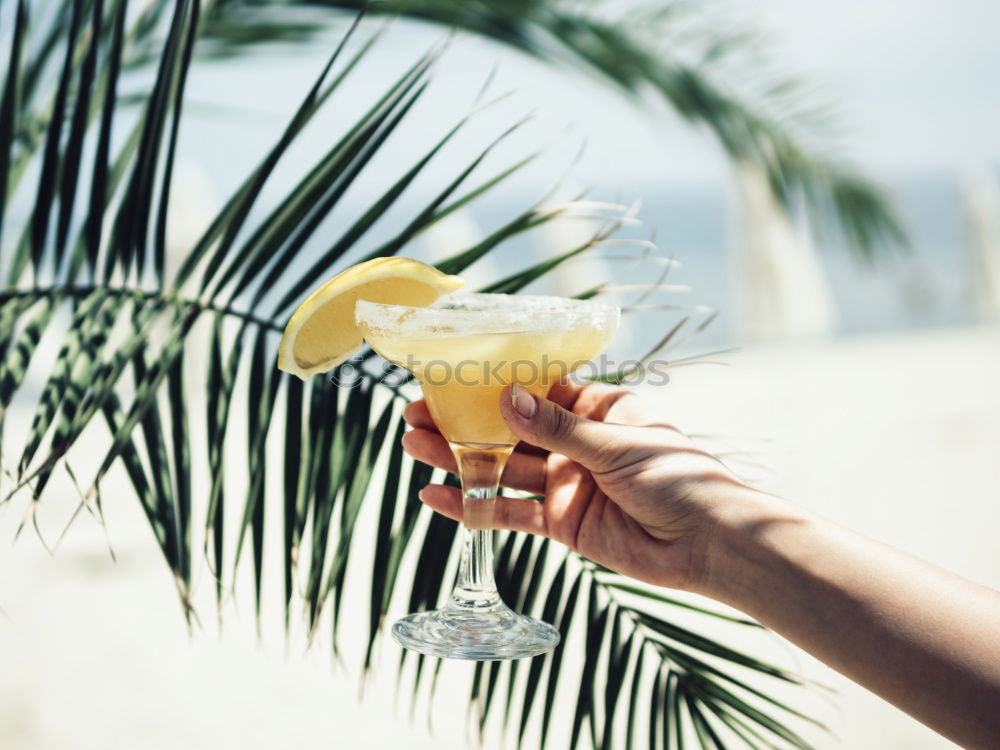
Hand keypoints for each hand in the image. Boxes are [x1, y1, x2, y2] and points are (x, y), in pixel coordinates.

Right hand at [402, 381, 762, 591]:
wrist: (705, 544)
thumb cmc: (676, 477)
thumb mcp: (614, 445)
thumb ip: (556, 428)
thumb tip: (506, 397)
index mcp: (594, 409)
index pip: (534, 389)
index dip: (492, 383)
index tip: (450, 376)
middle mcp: (574, 443)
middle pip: (508, 429)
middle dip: (462, 422)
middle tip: (415, 414)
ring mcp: (564, 482)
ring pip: (501, 468)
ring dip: (458, 460)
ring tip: (413, 446)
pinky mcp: (560, 522)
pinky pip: (511, 512)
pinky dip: (475, 506)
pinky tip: (438, 497)